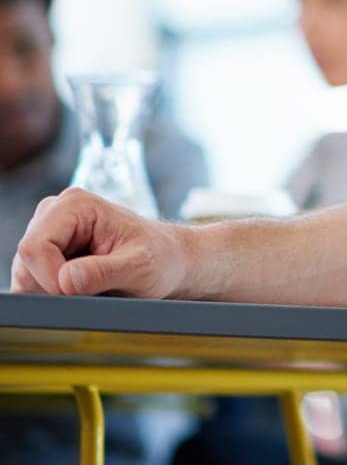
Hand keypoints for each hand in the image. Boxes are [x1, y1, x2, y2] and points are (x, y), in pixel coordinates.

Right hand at [10, 187, 192, 297]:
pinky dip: (52, 294)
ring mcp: (48, 233)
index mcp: (76, 205)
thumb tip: (65, 280)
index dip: (50, 278)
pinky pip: (30, 283)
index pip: (34, 247)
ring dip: (54, 292)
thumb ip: (103, 272)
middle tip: (94, 289)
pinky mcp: (45, 254)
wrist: (169, 261)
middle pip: (26, 263)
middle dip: (53, 287)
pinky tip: (82, 288)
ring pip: (24, 276)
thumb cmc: (160, 258)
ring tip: (93, 286)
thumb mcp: (140, 267)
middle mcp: (55, 213)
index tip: (78, 292)